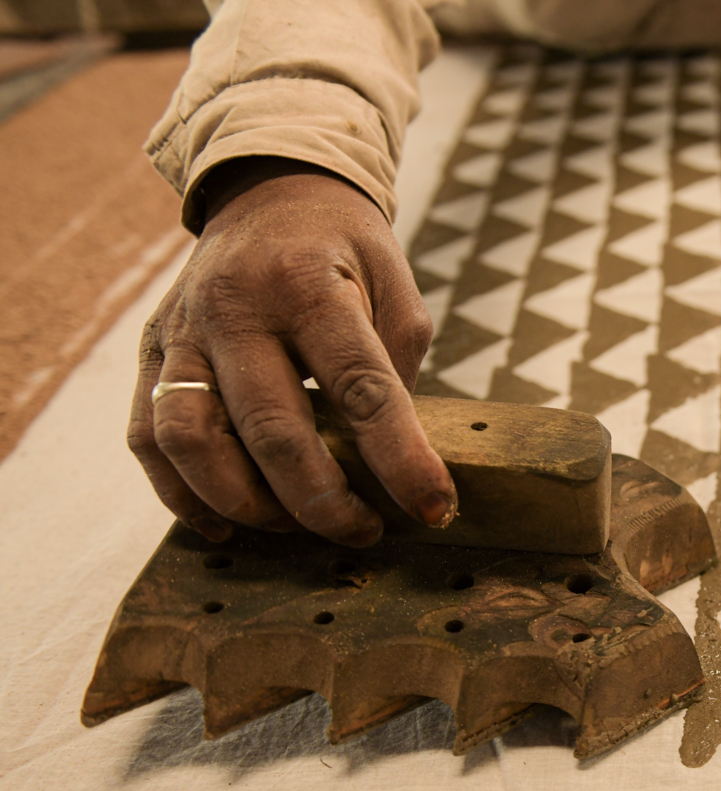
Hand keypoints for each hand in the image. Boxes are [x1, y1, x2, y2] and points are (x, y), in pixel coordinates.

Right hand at [129, 157, 456, 546]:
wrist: (268, 191)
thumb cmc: (344, 252)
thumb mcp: (395, 285)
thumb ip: (395, 365)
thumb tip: (389, 459)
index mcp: (309, 285)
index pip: (361, 387)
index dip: (401, 458)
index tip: (435, 508)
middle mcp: (235, 307)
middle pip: (271, 428)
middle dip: (322, 500)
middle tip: (363, 531)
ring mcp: (183, 330)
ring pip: (191, 440)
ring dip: (245, 503)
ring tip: (294, 528)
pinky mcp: (152, 351)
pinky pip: (148, 438)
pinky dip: (181, 495)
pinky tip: (226, 526)